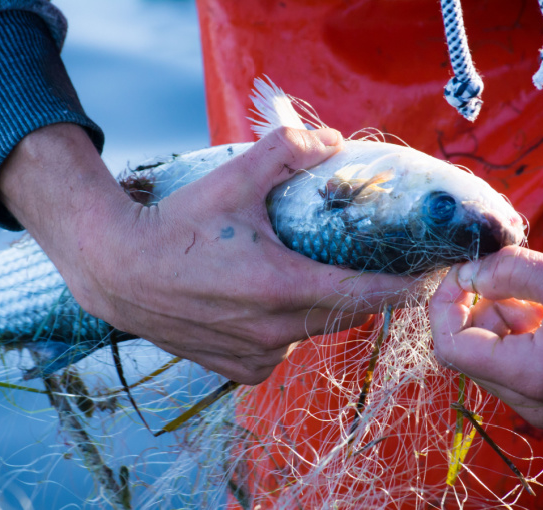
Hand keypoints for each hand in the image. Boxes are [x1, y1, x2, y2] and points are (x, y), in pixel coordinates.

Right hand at [0, 124, 414, 384]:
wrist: (117, 271)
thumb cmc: (174, 227)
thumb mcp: (231, 181)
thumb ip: (285, 154)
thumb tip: (331, 141)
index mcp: (281, 287)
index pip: (366, 296)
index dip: (402, 287)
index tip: (426, 276)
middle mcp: (274, 331)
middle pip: (344, 314)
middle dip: (361, 291)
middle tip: (362, 262)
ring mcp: (256, 355)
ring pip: (312, 332)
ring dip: (319, 308)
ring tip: (302, 275)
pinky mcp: (238, 370)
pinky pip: (282, 351)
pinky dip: (285, 329)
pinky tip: (265, 305)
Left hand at [430, 245, 542, 427]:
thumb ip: (509, 272)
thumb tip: (466, 272)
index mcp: (531, 377)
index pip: (451, 346)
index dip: (444, 304)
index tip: (460, 271)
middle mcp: (530, 401)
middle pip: (466, 351)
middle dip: (474, 307)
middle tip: (504, 275)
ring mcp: (540, 403)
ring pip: (486, 354)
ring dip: (496, 315)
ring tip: (536, 292)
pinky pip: (509, 360)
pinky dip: (514, 329)